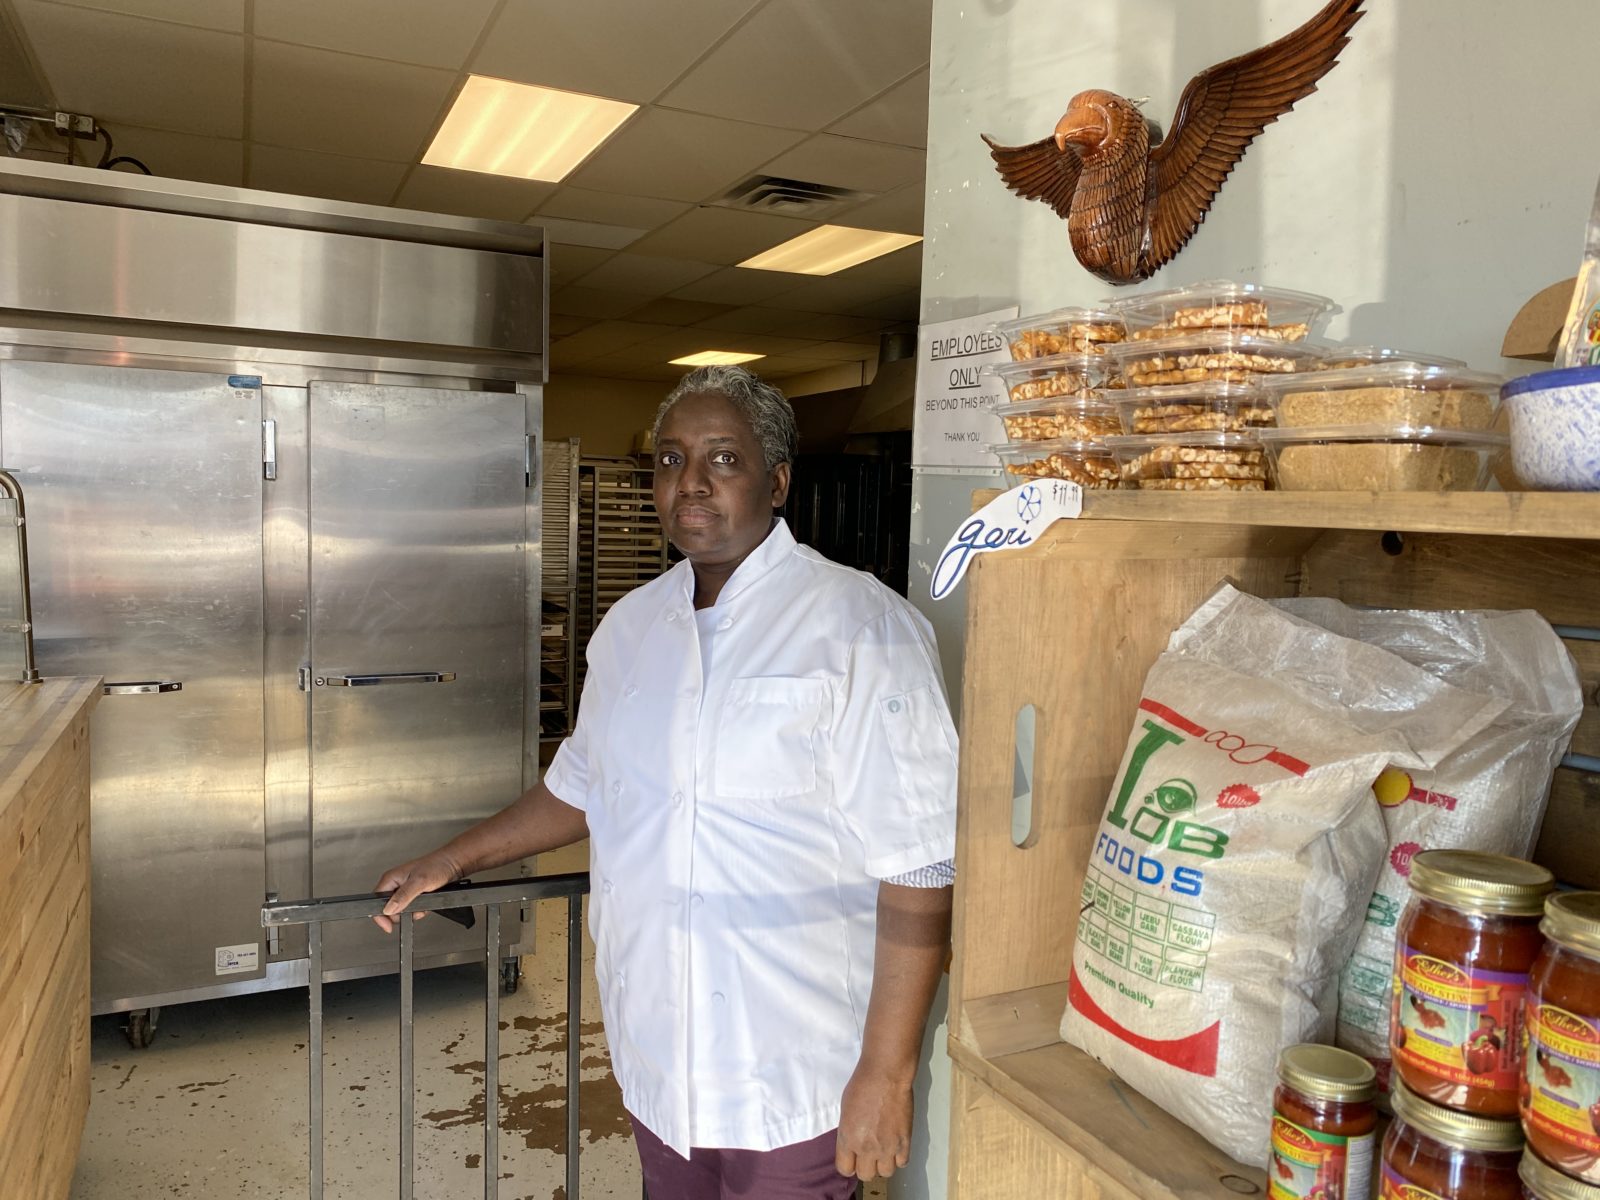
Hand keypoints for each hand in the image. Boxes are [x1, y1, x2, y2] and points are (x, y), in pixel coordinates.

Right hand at [371, 852, 460, 932]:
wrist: (452, 864)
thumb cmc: (437, 866)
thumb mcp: (419, 882)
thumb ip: (403, 896)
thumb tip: (389, 909)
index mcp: (390, 878)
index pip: (377, 901)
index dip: (381, 916)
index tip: (389, 926)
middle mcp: (395, 884)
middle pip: (388, 909)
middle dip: (401, 914)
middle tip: (413, 908)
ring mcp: (404, 889)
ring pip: (401, 910)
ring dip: (412, 911)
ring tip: (422, 902)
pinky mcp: (413, 894)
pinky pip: (411, 908)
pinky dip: (419, 910)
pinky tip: (426, 902)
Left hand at [834, 1064, 912, 1181]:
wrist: (885, 1075)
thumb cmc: (861, 1086)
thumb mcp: (845, 1111)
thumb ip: (848, 1132)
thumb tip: (853, 1143)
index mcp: (848, 1139)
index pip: (845, 1169)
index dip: (849, 1164)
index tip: (853, 1158)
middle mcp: (866, 1148)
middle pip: (865, 1175)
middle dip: (866, 1166)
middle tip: (869, 1153)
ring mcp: (887, 1147)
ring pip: (886, 1173)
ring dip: (884, 1163)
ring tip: (884, 1149)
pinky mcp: (905, 1142)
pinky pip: (902, 1163)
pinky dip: (899, 1157)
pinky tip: (896, 1146)